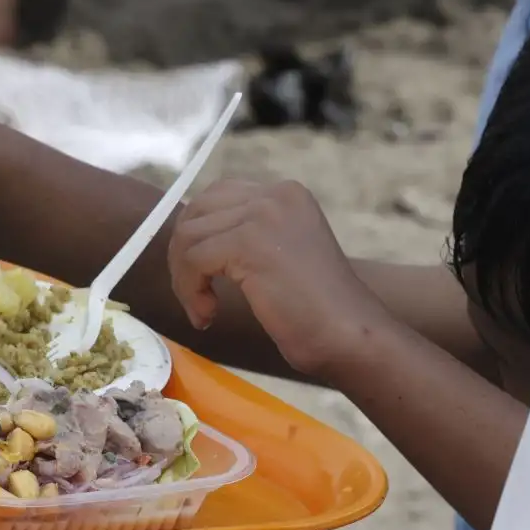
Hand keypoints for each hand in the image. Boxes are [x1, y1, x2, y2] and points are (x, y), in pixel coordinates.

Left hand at [167, 179, 388, 378]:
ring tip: (205, 311)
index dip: (196, 238)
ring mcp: (264, 214)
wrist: (347, 335)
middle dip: (182, 257)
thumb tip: (187, 238)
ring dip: (185, 280)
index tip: (200, 278)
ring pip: (188, 237)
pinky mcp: (249, 242)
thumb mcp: (276, 256)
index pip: (216, 197)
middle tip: (195, 296)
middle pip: (196, 212)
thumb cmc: (315, 311)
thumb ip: (242, 236)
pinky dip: (190, 291)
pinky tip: (208, 315)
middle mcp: (276, 195)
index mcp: (286, 194)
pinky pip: (193, 260)